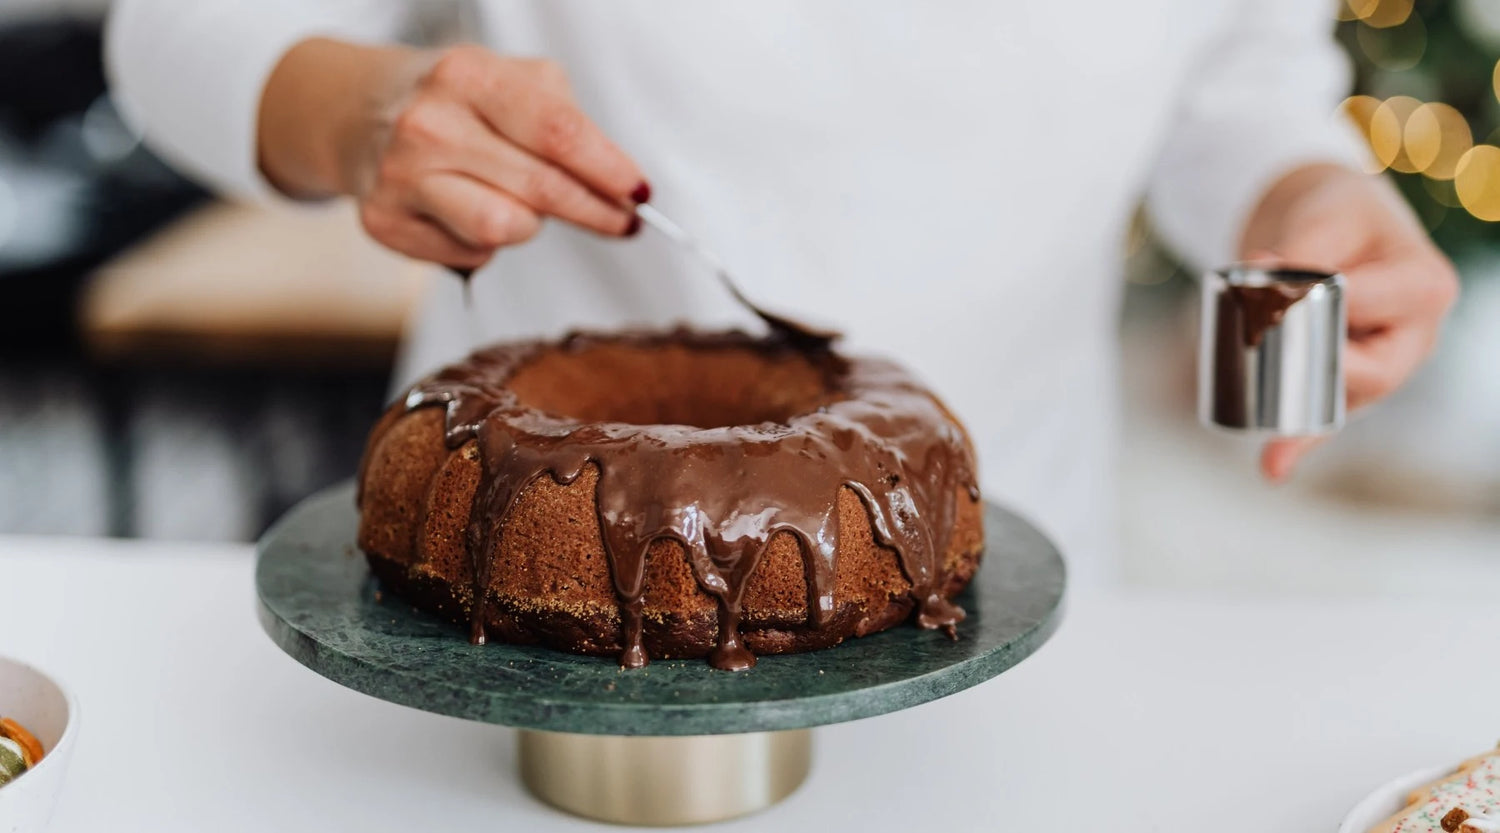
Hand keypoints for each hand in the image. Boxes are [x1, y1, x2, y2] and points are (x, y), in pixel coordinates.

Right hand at [258, 40, 646, 269]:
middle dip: (594, 211)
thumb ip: (567, 123)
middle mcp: (427, 125)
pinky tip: (472, 211)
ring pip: (504, 229)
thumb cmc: (456, 101)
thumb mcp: (512, 82)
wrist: (360, 111)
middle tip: (621, 221)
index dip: (608, 169)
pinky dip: (488, 242)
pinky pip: (472, 253)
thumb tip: (622, 184)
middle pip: (539, 188)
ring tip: (524, 205)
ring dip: (531, 226)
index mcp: (467, 76)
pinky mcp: (384, 222)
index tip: (639, 192)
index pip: (556, 132)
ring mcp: (401, 177)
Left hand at [1237, 164, 1458, 481]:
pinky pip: (1325, 416)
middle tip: (1258, 341)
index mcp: (1424, 288)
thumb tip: (1264, 273)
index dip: (1320, 302)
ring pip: (1345, 400)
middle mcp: (1413, 336)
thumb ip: (1303, 245)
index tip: (1270, 291)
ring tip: (1271, 444)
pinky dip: (1300, 440)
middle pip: (1370, 371)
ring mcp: (1382, 365)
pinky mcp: (1346, 382)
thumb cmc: (1343, 217)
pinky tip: (1273, 466)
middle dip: (1311, 361)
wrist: (1334, 228)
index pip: (1372, 306)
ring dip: (1305, 417)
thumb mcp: (1330, 213)